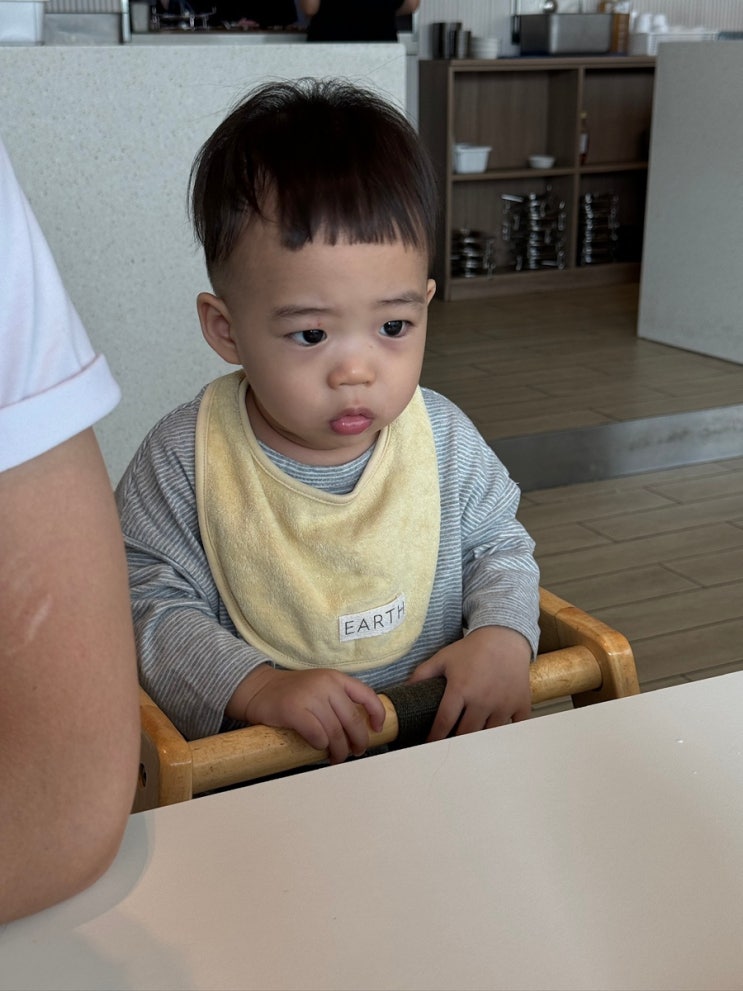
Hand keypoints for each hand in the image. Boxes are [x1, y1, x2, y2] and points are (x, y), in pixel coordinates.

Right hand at [229, 665, 385, 764]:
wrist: (258, 688)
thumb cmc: (292, 693)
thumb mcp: (320, 687)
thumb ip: (339, 700)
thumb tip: (361, 729)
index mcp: (335, 678)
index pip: (366, 694)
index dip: (377, 714)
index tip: (377, 730)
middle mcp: (325, 684)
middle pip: (352, 720)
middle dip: (357, 741)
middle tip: (355, 752)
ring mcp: (309, 696)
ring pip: (335, 732)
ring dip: (338, 750)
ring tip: (336, 758)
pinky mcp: (293, 710)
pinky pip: (317, 735)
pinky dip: (320, 745)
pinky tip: (318, 747)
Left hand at [407, 627, 531, 741]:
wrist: (505, 637)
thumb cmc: (472, 649)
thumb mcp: (444, 658)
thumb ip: (423, 674)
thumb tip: (404, 689)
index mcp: (460, 689)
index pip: (444, 722)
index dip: (435, 737)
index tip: (430, 745)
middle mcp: (482, 700)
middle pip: (466, 734)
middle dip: (456, 741)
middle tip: (449, 744)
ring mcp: (503, 704)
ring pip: (488, 735)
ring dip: (478, 738)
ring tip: (470, 740)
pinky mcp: (520, 704)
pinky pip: (513, 728)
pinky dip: (505, 733)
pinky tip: (496, 731)